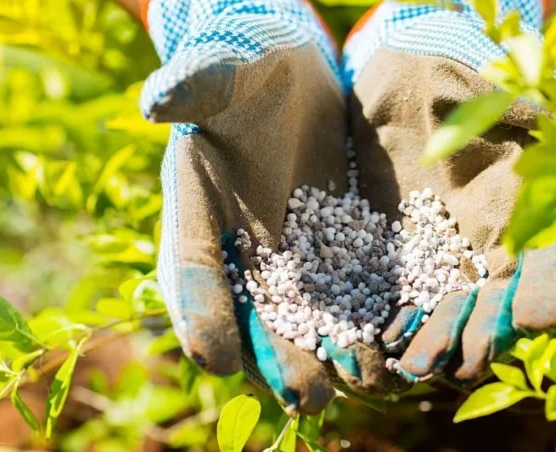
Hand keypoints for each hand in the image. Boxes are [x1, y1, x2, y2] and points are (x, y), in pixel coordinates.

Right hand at [136, 0, 402, 413]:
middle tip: (305, 396)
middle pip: (252, 315)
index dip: (201, 312)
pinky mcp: (336, 249)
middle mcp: (240, 250)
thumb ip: (195, 86)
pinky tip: (396, 347)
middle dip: (278, 357)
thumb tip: (158, 97)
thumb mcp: (221, 74)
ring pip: (304, 317)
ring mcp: (289, 257)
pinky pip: (348, 292)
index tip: (214, 355)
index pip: (193, 270)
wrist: (291, 77)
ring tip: (362, 383)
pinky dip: (368, 322)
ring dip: (330, 355)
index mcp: (197, 215)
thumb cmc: (244, 71)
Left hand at [343, 0, 555, 382]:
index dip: (551, 288)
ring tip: (417, 365)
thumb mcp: (488, 102)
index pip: (551, 260)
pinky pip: (398, 302)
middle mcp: (490, 249)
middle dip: (483, 333)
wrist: (397, 94)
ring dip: (437, 343)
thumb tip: (540, 146)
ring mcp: (444, 261)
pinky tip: (380, 341)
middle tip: (467, 361)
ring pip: (448, 313)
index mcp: (528, 212)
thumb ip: (513, 128)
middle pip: (496, 303)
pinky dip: (392, 324)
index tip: (547, 313)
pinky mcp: (398, 265)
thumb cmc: (453, 90)